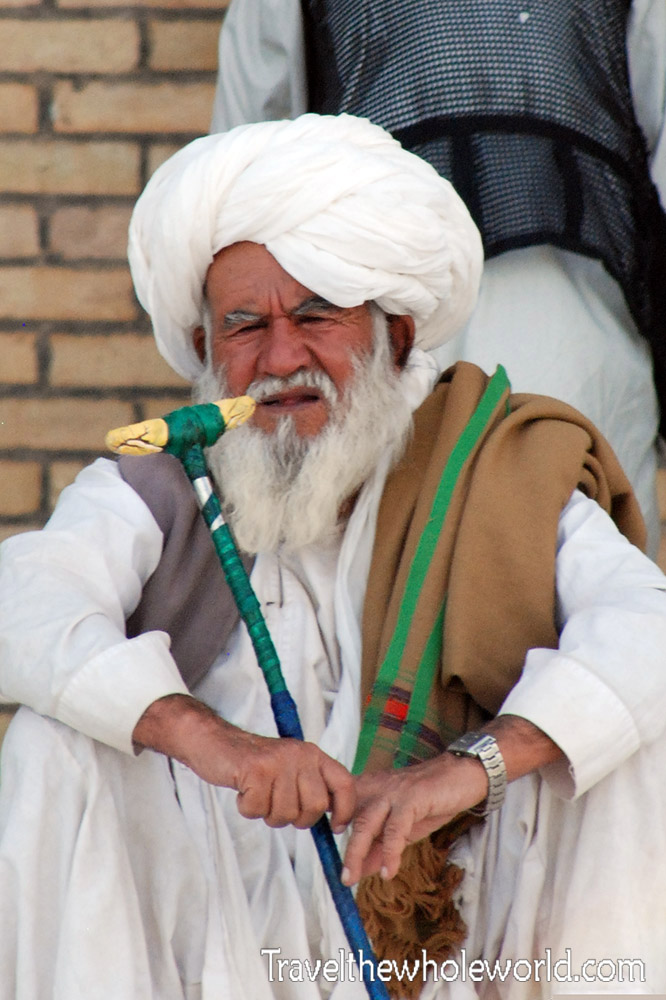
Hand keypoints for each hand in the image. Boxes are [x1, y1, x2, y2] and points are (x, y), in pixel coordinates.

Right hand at [133, 694, 354, 829]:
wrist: (216, 742)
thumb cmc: (255, 763)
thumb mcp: (290, 768)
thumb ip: (311, 786)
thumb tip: (335, 820)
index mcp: (313, 754)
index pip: (344, 783)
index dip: (345, 810)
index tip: (335, 827)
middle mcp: (300, 755)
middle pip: (315, 807)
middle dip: (297, 819)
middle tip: (278, 807)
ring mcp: (278, 761)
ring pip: (286, 814)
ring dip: (268, 814)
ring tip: (258, 795)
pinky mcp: (255, 770)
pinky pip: (258, 810)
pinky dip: (247, 808)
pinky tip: (243, 791)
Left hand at [341, 715, 564, 885]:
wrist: (463, 776)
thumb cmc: (431, 801)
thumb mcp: (402, 828)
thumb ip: (380, 845)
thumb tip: (360, 871)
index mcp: (370, 789)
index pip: (344, 810)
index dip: (335, 832)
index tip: (334, 859)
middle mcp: (377, 787)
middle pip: (352, 819)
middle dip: (346, 851)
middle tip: (343, 878)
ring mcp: (393, 791)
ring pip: (367, 823)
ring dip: (357, 853)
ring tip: (353, 877)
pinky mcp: (411, 797)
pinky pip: (395, 828)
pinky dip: (390, 852)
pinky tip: (388, 871)